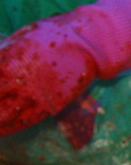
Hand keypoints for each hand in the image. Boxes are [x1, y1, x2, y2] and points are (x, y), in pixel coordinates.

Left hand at [0, 21, 99, 135]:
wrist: (88, 42)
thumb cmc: (54, 33)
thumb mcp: (22, 36)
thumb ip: (4, 51)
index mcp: (7, 61)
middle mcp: (17, 80)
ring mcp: (33, 93)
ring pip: (4, 114)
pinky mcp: (49, 103)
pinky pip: (25, 120)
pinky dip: (10, 127)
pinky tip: (2, 131)